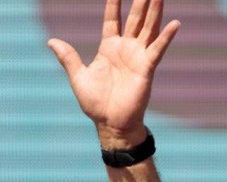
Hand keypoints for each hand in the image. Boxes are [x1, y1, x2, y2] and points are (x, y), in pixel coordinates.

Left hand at [47, 0, 179, 147]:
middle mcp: (126, 49)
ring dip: (154, 10)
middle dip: (140, 1)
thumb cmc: (95, 104)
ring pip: (148, 28)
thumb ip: (68, 58)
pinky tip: (175, 23)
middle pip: (134, 18)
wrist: (111, 124)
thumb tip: (51, 42)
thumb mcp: (79, 77)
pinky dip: (166, 37)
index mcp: (109, 48)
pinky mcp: (147, 68)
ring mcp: (138, 57)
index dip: (114, 3)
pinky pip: (158, 49)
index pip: (112, 19)